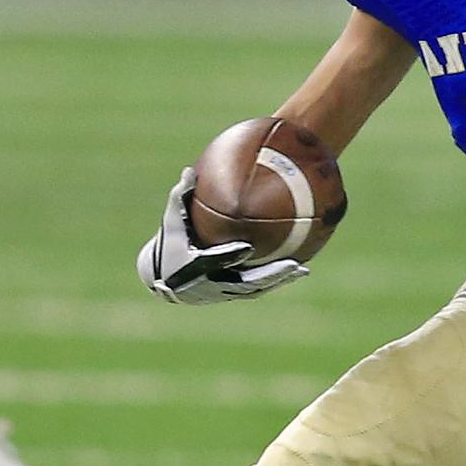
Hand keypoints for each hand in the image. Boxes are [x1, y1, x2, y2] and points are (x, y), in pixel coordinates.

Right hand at [135, 168, 307, 304]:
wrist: (165, 276)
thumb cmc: (171, 241)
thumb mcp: (173, 219)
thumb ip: (181, 196)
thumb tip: (190, 170)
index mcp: (193, 267)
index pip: (213, 262)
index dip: (229, 256)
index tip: (248, 248)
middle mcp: (209, 285)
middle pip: (242, 283)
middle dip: (266, 275)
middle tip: (291, 264)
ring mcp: (222, 293)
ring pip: (253, 289)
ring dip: (277, 280)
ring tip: (300, 269)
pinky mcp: (231, 295)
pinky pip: (257, 289)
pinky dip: (276, 281)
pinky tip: (299, 270)